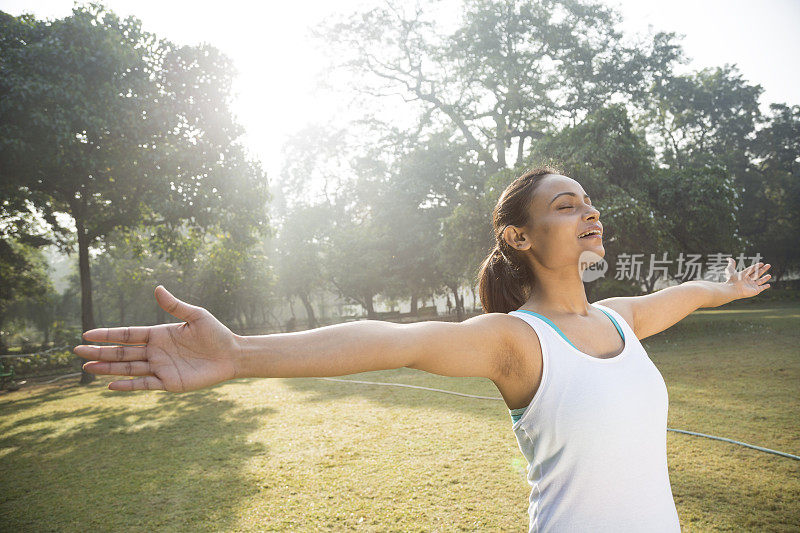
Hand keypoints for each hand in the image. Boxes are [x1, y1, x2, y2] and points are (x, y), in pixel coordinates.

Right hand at [74, 286, 240, 391]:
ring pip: (128, 368)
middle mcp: (155, 351)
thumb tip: (157, 288)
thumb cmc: (216, 333)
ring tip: (87, 368)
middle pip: (122, 352)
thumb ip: (175, 305)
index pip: (128, 334)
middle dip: (100, 352)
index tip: (87, 333)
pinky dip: (128, 385)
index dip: (108, 334)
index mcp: (158, 334)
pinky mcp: (169, 382)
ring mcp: (161, 367)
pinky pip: (144, 384)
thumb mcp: (196, 316)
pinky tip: (110, 385)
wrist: (232, 355)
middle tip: (77, 351)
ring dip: (108, 368)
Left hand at [723, 258, 771, 299]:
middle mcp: (748, 281)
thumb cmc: (731, 280)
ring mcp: (752, 286)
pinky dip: (765, 287)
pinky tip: (768, 285)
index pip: (751, 270)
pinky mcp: (755, 290)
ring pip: (760, 281)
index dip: (756, 266)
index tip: (761, 263)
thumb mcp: (730, 270)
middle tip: (769, 265)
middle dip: (763, 270)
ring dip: (765, 278)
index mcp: (743, 276)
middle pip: (757, 274)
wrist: (733, 289)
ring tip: (770, 275)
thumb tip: (729, 258)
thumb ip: (731, 264)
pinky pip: (761, 288)